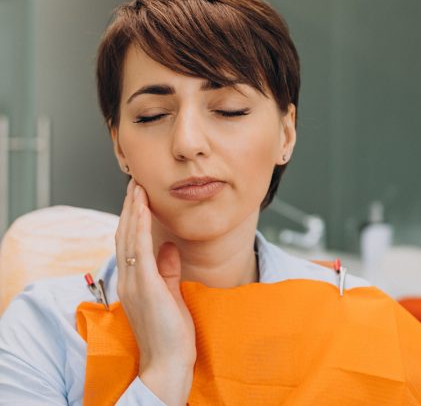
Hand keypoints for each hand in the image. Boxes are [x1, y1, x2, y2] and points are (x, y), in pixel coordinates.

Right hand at [115, 179, 196, 381]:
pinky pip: (140, 248)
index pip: (129, 242)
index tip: (138, 196)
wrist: (169, 364)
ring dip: (132, 209)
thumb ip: (167, 269)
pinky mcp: (145, 286)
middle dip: (129, 206)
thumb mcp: (169, 293)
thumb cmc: (170, 334)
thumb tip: (169, 246)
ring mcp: (134, 282)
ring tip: (137, 186)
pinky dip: (139, 225)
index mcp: (133, 281)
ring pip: (129, 237)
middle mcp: (128, 279)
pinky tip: (142, 207)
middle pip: (125, 234)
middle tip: (135, 182)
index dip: (132, 217)